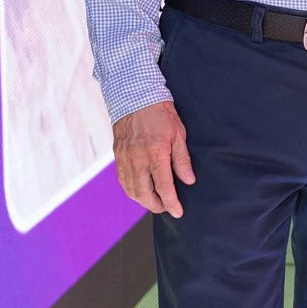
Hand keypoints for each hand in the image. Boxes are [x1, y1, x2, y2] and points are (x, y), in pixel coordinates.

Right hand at [113, 101, 193, 215]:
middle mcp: (137, 158)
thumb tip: (188, 180)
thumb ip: (182, 160)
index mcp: (155, 153)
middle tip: (166, 208)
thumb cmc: (160, 113)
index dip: (171, 202)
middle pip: (144, 193)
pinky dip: (131, 190)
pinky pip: (122, 179)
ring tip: (154, 202)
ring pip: (131, 189)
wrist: (135, 96)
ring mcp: (125, 157)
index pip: (163, 187)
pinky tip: (139, 191)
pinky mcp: (117, 155)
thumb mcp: (178, 134)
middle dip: (156, 205)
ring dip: (142, 200)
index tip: (178, 211)